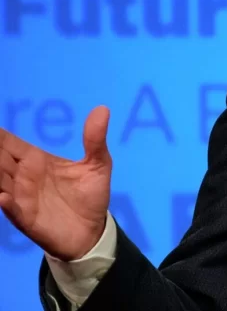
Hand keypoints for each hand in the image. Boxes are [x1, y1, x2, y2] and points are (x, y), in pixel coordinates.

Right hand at [0, 106, 112, 260]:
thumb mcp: (98, 164)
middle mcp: (23, 177)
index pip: (10, 144)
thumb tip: (102, 109)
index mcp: (36, 160)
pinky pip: (12, 209)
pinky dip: (7, 203)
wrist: (92, 230)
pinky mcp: (26, 219)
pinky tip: (3, 197)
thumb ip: (95, 139)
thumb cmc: (90, 195)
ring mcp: (22, 198)